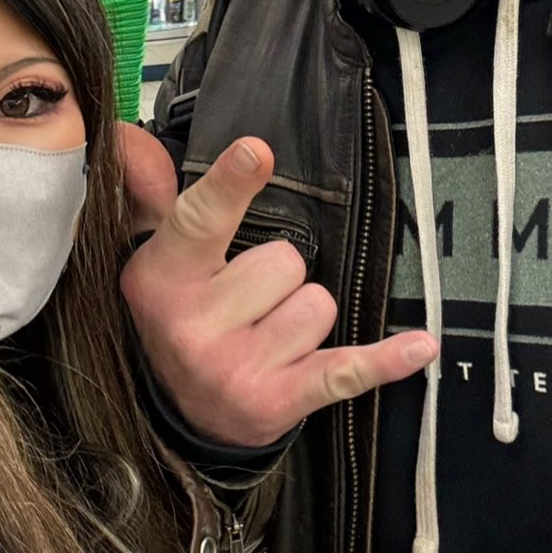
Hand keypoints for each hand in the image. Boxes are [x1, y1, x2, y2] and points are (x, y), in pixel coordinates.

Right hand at [119, 132, 438, 445]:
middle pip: (286, 260)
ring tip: (264, 338)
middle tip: (243, 304)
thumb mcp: (159, 258)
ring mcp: (233, 369)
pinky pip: (347, 370)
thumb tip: (131, 137)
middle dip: (278, 277)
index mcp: (160, 278)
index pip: (201, 220)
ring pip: (319, 305)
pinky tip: (420, 346)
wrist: (183, 415)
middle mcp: (192, 326)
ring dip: (303, 318)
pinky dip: (384, 360)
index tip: (257, 151)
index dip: (232, 183)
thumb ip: (154, 193)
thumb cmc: (182, 317)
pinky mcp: (277, 403)